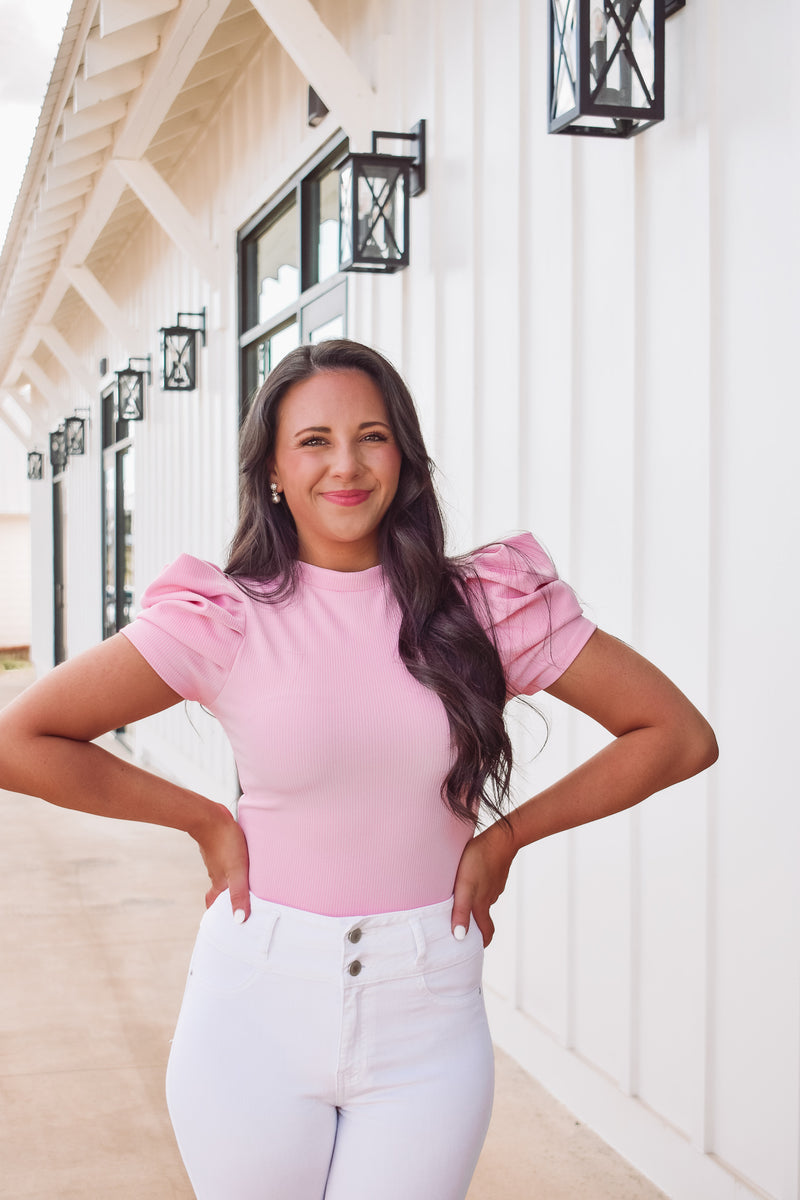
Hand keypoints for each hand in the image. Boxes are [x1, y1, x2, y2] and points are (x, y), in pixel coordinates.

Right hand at [191, 802, 250, 920]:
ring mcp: (216, 860)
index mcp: (218, 883)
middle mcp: (216, 873)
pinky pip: (226, 861)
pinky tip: (245, 861)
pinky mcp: (220, 847)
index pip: (212, 903)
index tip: (224, 920)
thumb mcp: (237, 871)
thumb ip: (239, 894)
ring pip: (224, 875)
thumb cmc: (225, 844)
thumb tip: (239, 921)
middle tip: (241, 904)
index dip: (216, 912)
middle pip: (220, 890)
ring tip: (249, 885)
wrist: (210, 817)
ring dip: (233, 882)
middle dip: (228, 898)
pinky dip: (234, 866)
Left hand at [451, 822, 515, 946]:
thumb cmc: (478, 861)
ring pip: (484, 901)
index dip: (481, 944)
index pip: (486, 933)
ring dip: (475, 905)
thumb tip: (459, 937)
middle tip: (462, 927)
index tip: (472, 950)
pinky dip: (479, 889)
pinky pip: (486, 887)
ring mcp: (494, 886)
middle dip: (475, 926)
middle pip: (483, 919)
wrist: (501, 838)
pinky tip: (471, 880)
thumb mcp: (465, 886)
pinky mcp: (495, 874)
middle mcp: (490, 898)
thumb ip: (462, 911)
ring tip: (460, 900)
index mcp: (481, 905)